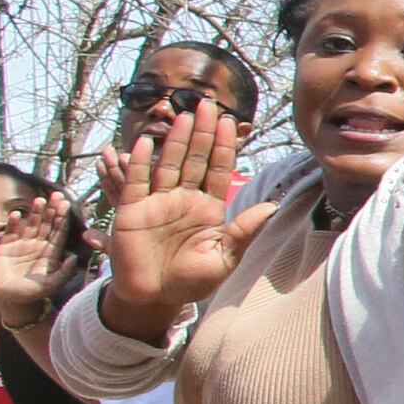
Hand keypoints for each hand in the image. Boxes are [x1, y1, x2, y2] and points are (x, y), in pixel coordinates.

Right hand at [0, 190, 78, 329]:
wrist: (11, 300)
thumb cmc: (33, 294)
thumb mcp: (51, 284)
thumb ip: (63, 272)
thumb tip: (74, 257)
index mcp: (51, 252)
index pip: (58, 231)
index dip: (61, 218)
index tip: (65, 204)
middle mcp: (38, 245)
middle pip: (46, 224)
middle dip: (51, 210)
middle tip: (56, 195)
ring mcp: (22, 244)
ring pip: (30, 225)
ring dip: (34, 213)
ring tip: (39, 201)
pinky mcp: (6, 247)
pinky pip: (10, 232)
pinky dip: (13, 223)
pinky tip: (16, 215)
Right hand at [101, 109, 278, 323]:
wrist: (155, 298)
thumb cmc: (190, 281)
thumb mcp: (224, 257)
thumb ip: (244, 230)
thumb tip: (272, 206)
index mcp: (207, 208)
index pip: (217, 170)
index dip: (222, 147)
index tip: (229, 122)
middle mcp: (183, 199)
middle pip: (193, 159)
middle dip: (201, 133)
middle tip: (208, 105)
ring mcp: (157, 202)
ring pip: (168, 164)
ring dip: (175, 140)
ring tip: (185, 116)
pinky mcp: (132, 211)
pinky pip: (137, 182)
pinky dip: (140, 163)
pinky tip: (146, 143)